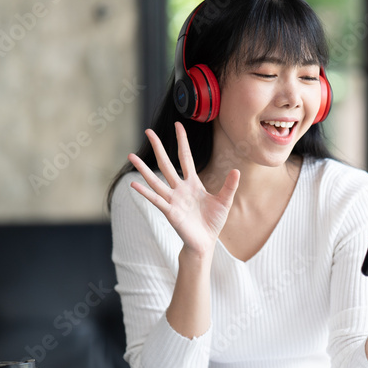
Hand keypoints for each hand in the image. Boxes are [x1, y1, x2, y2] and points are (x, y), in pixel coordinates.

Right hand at [128, 122, 239, 257]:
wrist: (205, 242)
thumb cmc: (212, 222)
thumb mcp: (224, 201)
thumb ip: (229, 186)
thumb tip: (237, 170)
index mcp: (192, 183)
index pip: (185, 157)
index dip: (182, 141)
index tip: (178, 125)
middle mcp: (179, 188)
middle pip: (166, 163)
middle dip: (158, 147)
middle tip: (148, 131)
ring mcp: (173, 199)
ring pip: (155, 180)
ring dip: (143, 168)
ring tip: (130, 155)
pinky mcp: (170, 212)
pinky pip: (156, 200)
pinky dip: (145, 192)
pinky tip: (133, 184)